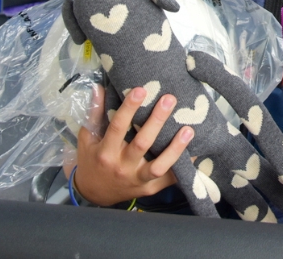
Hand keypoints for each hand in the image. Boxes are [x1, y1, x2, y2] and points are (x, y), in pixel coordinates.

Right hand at [71, 86, 193, 205]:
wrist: (94, 195)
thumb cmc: (91, 161)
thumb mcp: (87, 138)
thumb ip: (94, 114)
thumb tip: (99, 87)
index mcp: (105, 152)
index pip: (117, 127)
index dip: (129, 108)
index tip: (141, 90)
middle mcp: (121, 167)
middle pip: (142, 143)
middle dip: (157, 120)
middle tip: (169, 99)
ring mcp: (136, 180)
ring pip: (158, 166)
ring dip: (175, 148)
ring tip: (188, 130)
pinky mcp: (148, 189)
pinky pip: (168, 180)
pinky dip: (183, 168)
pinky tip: (195, 154)